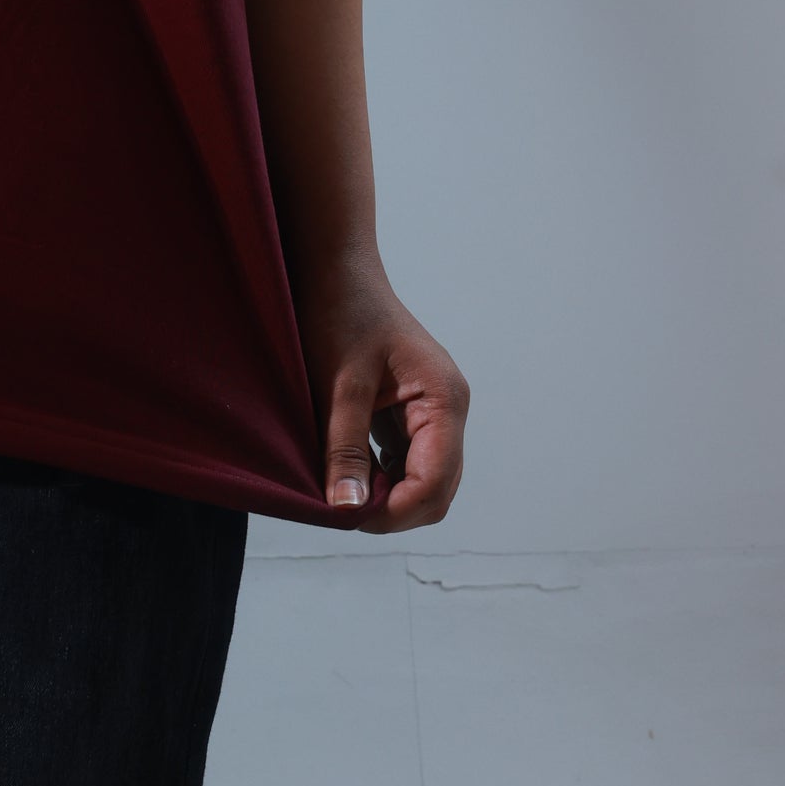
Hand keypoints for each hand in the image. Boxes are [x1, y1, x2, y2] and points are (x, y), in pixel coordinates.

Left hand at [299, 258, 468, 532]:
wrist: (335, 269)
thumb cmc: (340, 313)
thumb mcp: (338, 384)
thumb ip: (345, 448)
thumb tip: (348, 508)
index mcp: (444, 400)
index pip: (434, 481)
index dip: (395, 510)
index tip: (347, 516)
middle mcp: (448, 410)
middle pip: (436, 490)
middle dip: (393, 508)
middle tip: (341, 509)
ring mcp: (433, 413)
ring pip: (423, 480)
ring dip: (387, 495)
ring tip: (341, 491)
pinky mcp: (411, 413)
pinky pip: (406, 461)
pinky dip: (380, 476)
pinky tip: (347, 474)